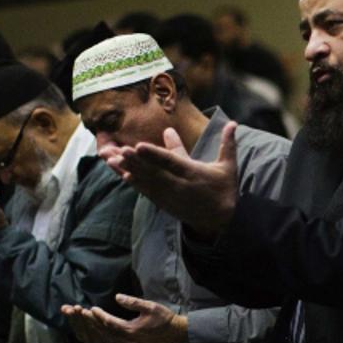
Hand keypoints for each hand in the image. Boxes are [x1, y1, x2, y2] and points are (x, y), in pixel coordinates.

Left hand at [60, 294, 187, 342]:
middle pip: (104, 333)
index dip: (99, 316)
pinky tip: (94, 334)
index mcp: (132, 330)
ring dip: (94, 332)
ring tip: (84, 322)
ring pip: (106, 341)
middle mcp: (128, 341)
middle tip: (80, 313)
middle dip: (91, 323)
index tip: (91, 308)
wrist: (176, 334)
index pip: (110, 324)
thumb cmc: (164, 318)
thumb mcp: (150, 306)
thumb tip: (117, 297)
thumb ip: (133, 302)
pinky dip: (101, 340)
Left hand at [105, 123, 238, 234]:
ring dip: (127, 169)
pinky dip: (132, 180)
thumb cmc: (223, 190)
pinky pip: (144, 190)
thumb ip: (226, 144)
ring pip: (145, 180)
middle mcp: (178, 185)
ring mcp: (168, 195)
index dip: (154, 155)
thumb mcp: (227, 167)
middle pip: (153, 172)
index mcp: (193, 174)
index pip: (171, 163)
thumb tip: (233, 122)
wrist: (218, 220)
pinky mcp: (163, 201)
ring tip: (110, 157)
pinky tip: (120, 171)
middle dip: (135, 161)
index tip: (138, 146)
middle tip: (118, 150)